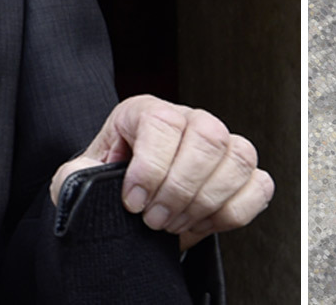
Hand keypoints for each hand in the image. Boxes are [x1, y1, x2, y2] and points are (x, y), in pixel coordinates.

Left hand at [50, 95, 272, 249]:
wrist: (129, 211)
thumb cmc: (106, 188)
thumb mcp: (79, 180)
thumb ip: (75, 175)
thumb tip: (86, 178)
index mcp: (146, 112)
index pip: (163, 123)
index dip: (150, 167)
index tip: (134, 202)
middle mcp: (189, 120)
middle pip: (208, 137)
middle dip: (180, 190)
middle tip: (156, 219)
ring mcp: (222, 145)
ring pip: (239, 158)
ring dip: (206, 202)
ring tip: (176, 223)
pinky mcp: (242, 174)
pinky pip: (260, 185)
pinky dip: (234, 212)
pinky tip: (203, 222)